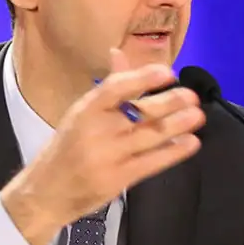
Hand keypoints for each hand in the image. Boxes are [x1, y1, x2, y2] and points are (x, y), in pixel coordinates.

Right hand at [0, 48, 205, 244]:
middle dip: (170, 103)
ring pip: (150, 136)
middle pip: (139, 112)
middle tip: (192, 96)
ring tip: (197, 116)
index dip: (143, 78)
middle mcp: (96, 130)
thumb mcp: (80, 114)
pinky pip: (152, 162)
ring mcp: (107, 156)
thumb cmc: (68, 148)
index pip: (116, 88)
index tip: (166, 73)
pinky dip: (173, 152)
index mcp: (86, 109)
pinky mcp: (117, 179)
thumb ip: (107, 87)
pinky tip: (190, 142)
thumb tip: (119, 52)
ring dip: (178, 125)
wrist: (47, 192)